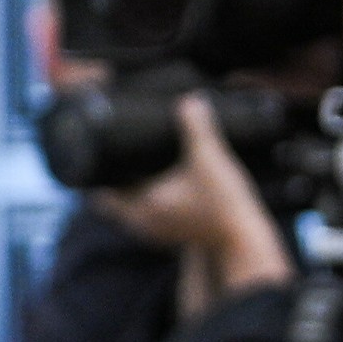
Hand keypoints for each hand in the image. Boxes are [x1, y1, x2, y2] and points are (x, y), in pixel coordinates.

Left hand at [93, 93, 291, 313]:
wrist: (244, 241)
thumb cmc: (225, 204)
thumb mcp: (210, 160)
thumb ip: (198, 130)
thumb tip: (190, 101)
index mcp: (141, 207)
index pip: (100, 195)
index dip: (98, 176)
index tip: (100, 153)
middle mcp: (142, 224)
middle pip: (113, 202)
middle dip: (116, 179)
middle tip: (119, 154)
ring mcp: (155, 234)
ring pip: (130, 210)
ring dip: (131, 191)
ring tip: (138, 166)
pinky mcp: (170, 236)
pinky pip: (147, 217)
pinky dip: (147, 202)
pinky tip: (161, 185)